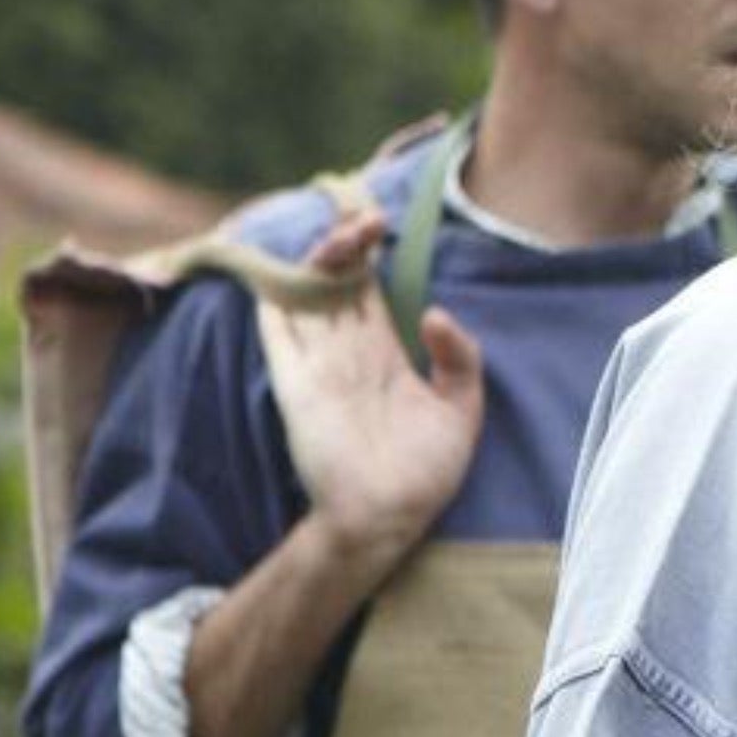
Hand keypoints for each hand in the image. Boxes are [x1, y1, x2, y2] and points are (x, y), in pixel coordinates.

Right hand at [256, 207, 484, 575]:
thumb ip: (459, 359)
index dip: (368, 248)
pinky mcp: (296, 382)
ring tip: (348, 233)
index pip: (366, 285)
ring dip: (318, 257)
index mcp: (382, 351)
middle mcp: (345, 349)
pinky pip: (277, 327)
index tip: (382, 221)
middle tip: (370, 218)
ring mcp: (317, 362)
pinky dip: (274, 293)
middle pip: (334, 278)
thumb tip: (434, 312)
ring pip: (303, 291)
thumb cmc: (426, 473)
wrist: (390, 518)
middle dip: (346, 241)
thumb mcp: (461, 411)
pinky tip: (285, 262)